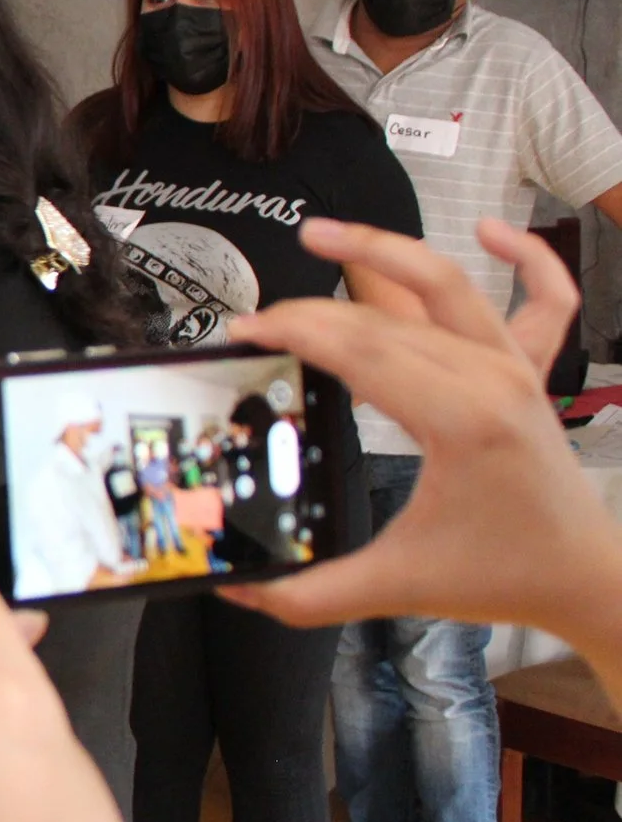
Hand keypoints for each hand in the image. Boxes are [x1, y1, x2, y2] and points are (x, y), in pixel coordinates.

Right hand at [222, 217, 621, 659]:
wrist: (584, 578)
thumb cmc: (505, 574)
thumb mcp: (396, 585)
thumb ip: (309, 592)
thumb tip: (237, 590)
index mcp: (462, 421)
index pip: (362, 349)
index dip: (295, 331)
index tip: (246, 332)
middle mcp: (493, 380)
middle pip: (383, 319)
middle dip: (309, 311)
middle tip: (257, 322)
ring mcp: (516, 369)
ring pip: (447, 286)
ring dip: (385, 249)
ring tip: (322, 234)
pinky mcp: (530, 372)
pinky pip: (545, 299)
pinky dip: (527, 257)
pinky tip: (490, 229)